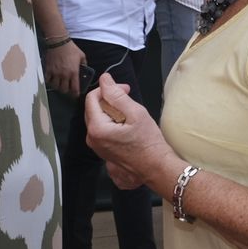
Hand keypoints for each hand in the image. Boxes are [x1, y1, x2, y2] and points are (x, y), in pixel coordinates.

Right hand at [42, 39, 85, 95]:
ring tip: (60, 85)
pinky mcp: (48, 70)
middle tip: (67, 89)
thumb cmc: (71, 48)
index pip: (74, 88)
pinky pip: (48, 80)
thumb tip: (84, 69)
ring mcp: (55, 73)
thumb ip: (84, 64)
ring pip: (55, 86)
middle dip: (66, 91)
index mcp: (74, 72)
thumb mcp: (82, 56)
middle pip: (64, 89)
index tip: (76, 94)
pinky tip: (52, 80)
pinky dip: (50, 82)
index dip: (75, 93)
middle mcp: (64, 75)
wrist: (59, 42)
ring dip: (58, 87)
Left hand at [83, 74, 176, 191]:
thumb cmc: (148, 144)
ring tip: (130, 115)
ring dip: (112, 112)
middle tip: (129, 99)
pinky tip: (128, 127)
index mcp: (97, 128)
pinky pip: (103, 131)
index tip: (124, 89)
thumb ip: (117, 95)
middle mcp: (92, 139)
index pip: (91, 98)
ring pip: (99, 119)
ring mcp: (97, 147)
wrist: (155, 168)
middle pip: (93, 109)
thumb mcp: (135, 113)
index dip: (108, 89)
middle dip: (109, 100)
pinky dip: (113, 123)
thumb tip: (105, 80)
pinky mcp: (103, 152)